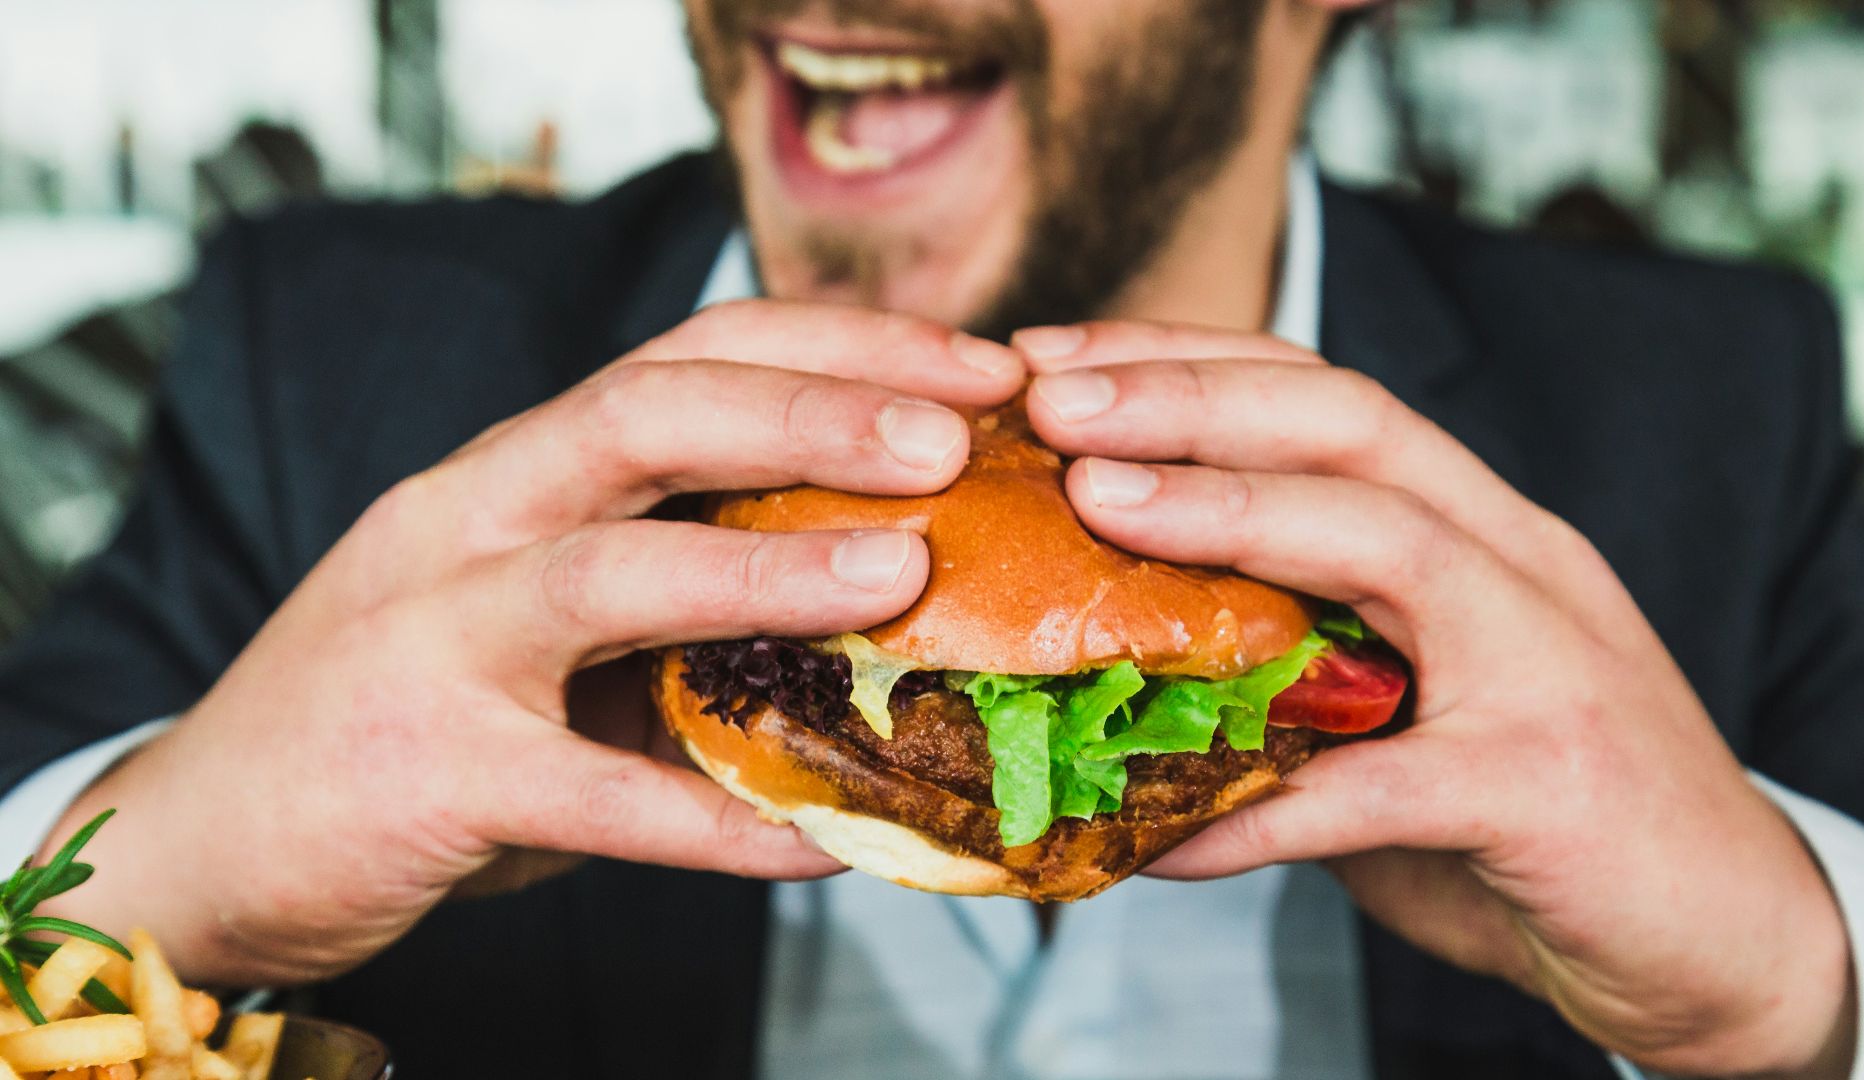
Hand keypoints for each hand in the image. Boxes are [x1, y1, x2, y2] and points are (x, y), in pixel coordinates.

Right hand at [44, 300, 1024, 985]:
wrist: (202, 834)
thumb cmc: (407, 710)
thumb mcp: (531, 613)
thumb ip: (667, 587)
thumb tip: (880, 596)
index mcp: (513, 469)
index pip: (685, 356)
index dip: (836, 349)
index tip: (972, 369)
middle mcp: (467, 520)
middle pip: (645, 415)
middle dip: (811, 409)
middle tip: (956, 433)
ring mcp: (433, 641)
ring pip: (606, 574)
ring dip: (767, 568)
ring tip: (904, 574)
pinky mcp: (426, 774)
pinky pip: (595, 799)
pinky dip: (717, 821)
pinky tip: (828, 840)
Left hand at [1014, 321, 1854, 1079]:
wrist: (1726, 935)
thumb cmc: (1543, 812)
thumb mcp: (1414, 704)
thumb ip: (1300, 668)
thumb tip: (1118, 657)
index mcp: (1478, 530)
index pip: (1327, 395)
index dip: (1188, 361)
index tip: (1057, 362)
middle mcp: (1518, 564)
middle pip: (1352, 423)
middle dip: (1192, 394)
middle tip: (1050, 398)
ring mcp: (1547, 663)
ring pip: (1387, 539)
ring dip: (1228, 510)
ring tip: (1095, 503)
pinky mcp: (1549, 786)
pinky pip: (1380, 786)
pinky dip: (1262, 805)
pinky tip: (1158, 835)